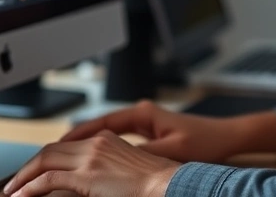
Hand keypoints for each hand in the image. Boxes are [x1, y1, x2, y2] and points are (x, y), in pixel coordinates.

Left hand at [3, 130, 179, 196]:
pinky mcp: (87, 175)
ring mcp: (90, 157)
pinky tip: (22, 196)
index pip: (67, 144)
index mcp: (106, 139)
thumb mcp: (128, 168)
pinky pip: (49, 179)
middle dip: (30, 165)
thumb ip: (107, 169)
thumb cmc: (156, 182)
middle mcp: (96, 143)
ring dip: (24, 176)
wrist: (168, 184)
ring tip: (13, 190)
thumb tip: (91, 181)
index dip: (47, 157)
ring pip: (44, 160)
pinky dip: (31, 187)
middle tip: (17, 180)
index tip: (36, 169)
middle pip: (51, 149)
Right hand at [61, 100, 275, 162]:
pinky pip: (117, 141)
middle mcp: (140, 114)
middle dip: (71, 142)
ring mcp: (145, 123)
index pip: (97, 123)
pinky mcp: (151, 133)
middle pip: (95, 127)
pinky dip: (101, 150)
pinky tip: (92, 163)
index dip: (73, 136)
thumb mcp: (170, 151)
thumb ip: (141, 155)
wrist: (229, 137)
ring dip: (84, 146)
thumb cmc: (205, 141)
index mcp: (142, 113)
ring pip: (104, 134)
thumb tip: (111, 162)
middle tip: (46, 157)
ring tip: (60, 161)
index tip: (52, 147)